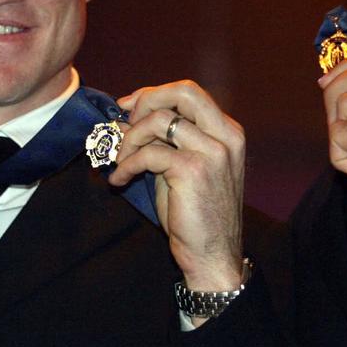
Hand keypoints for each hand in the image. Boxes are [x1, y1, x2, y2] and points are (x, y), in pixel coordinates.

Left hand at [107, 80, 246, 301]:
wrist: (212, 255)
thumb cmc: (194, 214)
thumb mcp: (180, 168)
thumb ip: (161, 141)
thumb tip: (123, 120)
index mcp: (227, 132)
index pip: (189, 92)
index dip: (154, 94)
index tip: (128, 107)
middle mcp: (225, 137)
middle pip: (183, 91)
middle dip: (145, 100)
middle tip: (125, 123)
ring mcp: (213, 152)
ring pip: (160, 120)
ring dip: (130, 138)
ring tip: (120, 160)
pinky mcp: (193, 170)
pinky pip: (148, 153)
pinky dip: (126, 164)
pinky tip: (119, 180)